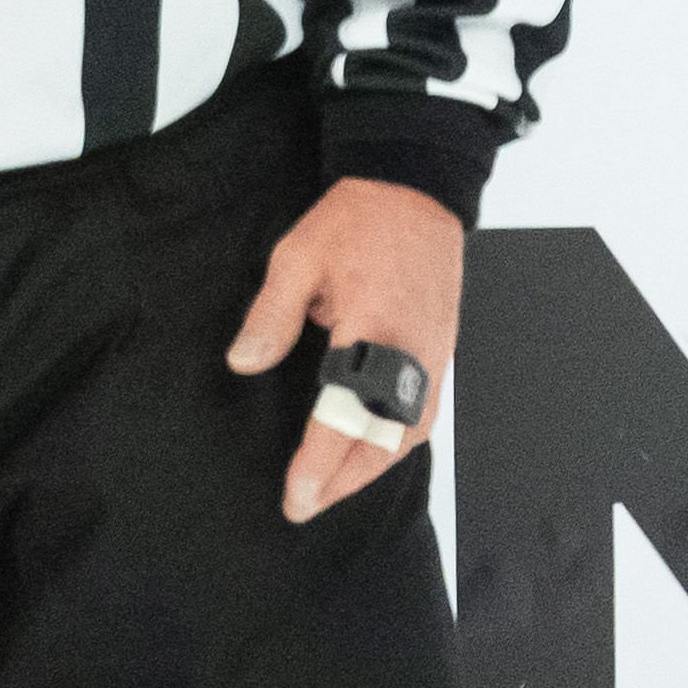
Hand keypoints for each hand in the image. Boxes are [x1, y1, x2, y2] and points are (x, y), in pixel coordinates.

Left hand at [229, 175, 467, 522]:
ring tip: (337, 486)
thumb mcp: (298, 257)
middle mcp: (413, 350)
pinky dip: (399, 439)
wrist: (416, 184)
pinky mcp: (442, 344)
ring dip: (375, 465)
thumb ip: (271, 316)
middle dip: (347, 479)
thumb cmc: (360, 217)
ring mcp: (434, 350)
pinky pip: (426, 408)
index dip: (320, 462)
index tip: (297, 495)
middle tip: (308, 504)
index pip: (347, 415)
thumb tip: (245, 363)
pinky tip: (375, 447)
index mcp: (375, 328)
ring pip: (413, 430)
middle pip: (388, 438)